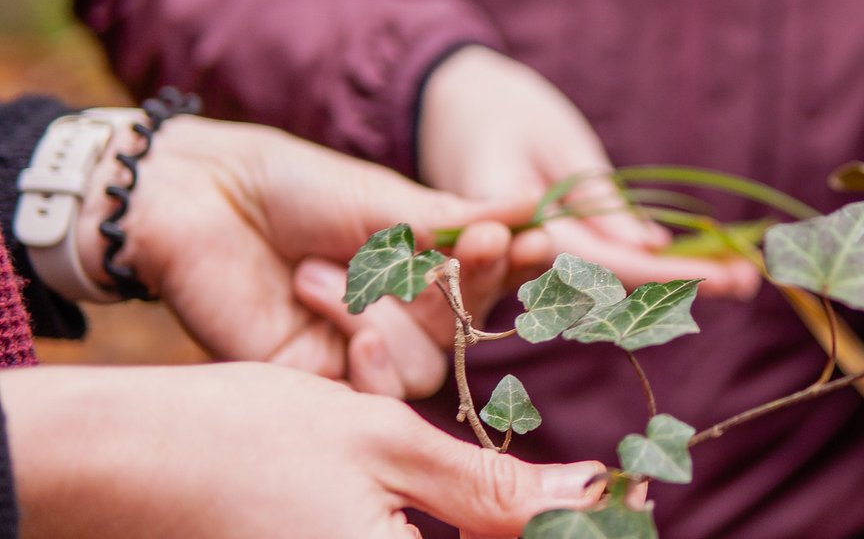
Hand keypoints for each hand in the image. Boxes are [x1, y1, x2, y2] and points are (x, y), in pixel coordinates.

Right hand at [3, 363, 605, 537]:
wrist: (118, 462)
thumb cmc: (245, 436)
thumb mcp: (384, 441)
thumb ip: (493, 485)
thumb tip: (597, 494)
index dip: (596, 530)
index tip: (644, 493)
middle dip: (557, 529)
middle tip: (613, 495)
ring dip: (511, 525)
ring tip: (558, 499)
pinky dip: (451, 527)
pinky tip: (483, 510)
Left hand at [82, 116, 537, 397]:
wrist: (201, 203)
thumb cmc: (294, 187)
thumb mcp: (384, 198)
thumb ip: (456, 221)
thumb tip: (532, 206)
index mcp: (425, 259)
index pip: (492, 273)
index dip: (516, 262)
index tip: (533, 238)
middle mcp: (403, 309)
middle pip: (471, 324)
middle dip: (471, 283)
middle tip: (470, 244)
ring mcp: (365, 348)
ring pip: (427, 362)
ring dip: (380, 311)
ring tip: (315, 272)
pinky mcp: (322, 383)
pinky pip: (378, 396)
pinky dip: (372, 362)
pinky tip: (349, 329)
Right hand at [418, 46, 759, 297]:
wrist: (444, 100)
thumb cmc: (500, 106)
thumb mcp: (556, 142)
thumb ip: (598, 199)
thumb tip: (649, 248)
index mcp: (511, 223)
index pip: (598, 263)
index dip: (664, 274)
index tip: (723, 276)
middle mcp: (517, 252)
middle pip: (608, 283)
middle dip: (680, 284)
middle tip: (749, 281)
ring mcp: (527, 254)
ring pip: (607, 280)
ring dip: (671, 279)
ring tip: (740, 275)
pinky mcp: (540, 247)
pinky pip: (594, 264)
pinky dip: (647, 264)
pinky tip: (695, 261)